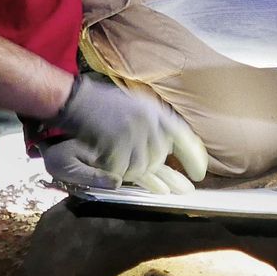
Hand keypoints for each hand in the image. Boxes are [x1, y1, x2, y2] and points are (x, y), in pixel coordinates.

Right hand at [42, 74, 208, 190]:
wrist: (76, 100)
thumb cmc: (105, 105)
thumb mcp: (139, 108)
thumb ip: (157, 126)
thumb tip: (173, 149)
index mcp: (156, 111)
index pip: (184, 136)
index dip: (194, 158)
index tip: (200, 175)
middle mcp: (148, 121)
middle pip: (159, 158)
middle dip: (152, 169)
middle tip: (139, 170)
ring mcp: (132, 132)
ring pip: (142, 167)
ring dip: (131, 170)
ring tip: (118, 162)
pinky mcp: (115, 144)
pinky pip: (122, 170)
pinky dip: (116, 171)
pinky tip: (107, 162)